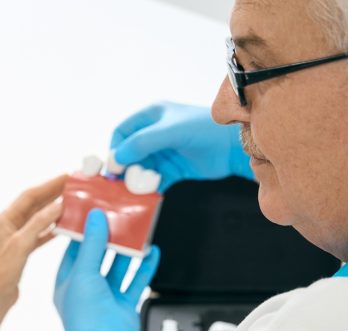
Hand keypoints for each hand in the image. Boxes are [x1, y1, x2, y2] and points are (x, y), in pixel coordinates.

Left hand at [0, 174, 66, 307]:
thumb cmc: (0, 273)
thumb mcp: (20, 244)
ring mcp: (16, 238)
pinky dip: (52, 228)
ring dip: (54, 210)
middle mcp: (9, 226)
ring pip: (38, 218)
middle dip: (53, 194)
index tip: (66, 177)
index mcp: (5, 220)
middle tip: (73, 186)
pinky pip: (40, 234)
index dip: (49, 185)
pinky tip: (64, 226)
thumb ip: (38, 224)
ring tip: (72, 202)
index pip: (30, 196)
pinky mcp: (22, 250)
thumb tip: (57, 206)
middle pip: (35, 204)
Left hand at [54, 210, 159, 330]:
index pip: (73, 251)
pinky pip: (135, 281)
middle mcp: (85, 289)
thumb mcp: (83, 271)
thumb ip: (90, 244)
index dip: (82, 232)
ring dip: (127, 251)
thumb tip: (94, 218)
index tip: (93, 215)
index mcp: (67, 282)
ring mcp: (105, 297)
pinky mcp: (123, 304)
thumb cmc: (85, 314)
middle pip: (97, 257)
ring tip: (136, 232)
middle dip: (108, 239)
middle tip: (117, 218)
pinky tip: (152, 252)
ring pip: (117, 267)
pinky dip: (144, 267)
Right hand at [110, 102, 253, 191]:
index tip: (113, 169)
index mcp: (151, 116)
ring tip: (137, 191)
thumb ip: (142, 142)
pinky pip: (154, 181)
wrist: (234, 147)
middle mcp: (154, 134)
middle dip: (124, 169)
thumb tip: (116, 159)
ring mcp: (164, 152)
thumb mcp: (171, 131)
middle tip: (122, 184)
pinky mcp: (173, 169)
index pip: (121, 132)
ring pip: (139, 169)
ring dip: (136, 181)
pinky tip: (148, 196)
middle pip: (128, 154)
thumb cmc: (204, 130)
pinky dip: (149, 189)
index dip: (114, 149)